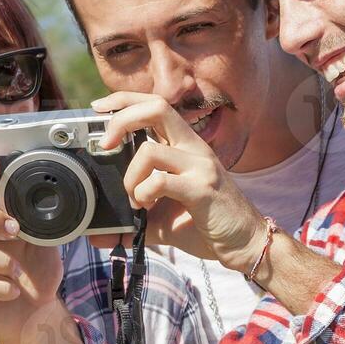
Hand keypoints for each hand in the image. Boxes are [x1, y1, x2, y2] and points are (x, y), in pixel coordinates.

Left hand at [93, 91, 267, 273]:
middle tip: (106, 145)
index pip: (155, 105)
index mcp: (185, 146)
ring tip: (135, 199)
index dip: (125, 100)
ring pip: (150, 150)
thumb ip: (133, 219)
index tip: (99, 107)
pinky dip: (143, 194)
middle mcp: (194, 148)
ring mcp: (200, 166)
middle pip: (157, 107)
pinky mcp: (202, 188)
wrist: (245, 243)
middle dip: (122, 119)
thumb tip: (99, 235)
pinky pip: (160, 181)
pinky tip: (147, 208)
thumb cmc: (205, 225)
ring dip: (130, 176)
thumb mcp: (162, 218)